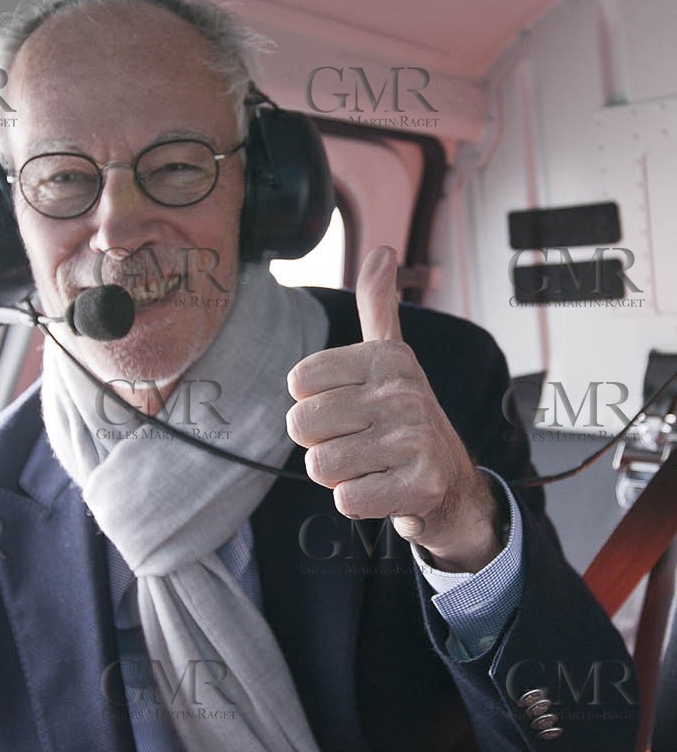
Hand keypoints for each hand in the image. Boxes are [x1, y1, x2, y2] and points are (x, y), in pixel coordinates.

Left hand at [286, 246, 500, 571]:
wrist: (453, 484)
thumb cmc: (404, 419)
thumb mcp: (391, 358)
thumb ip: (378, 306)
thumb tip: (381, 249)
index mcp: (386, 358)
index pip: (298, 383)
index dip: (314, 404)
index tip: (350, 408)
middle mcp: (404, 390)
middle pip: (301, 426)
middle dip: (321, 444)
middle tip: (359, 443)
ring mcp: (416, 437)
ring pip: (320, 466)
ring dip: (339, 476)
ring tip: (372, 466)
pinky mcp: (422, 484)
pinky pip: (346, 500)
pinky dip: (359, 502)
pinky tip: (385, 489)